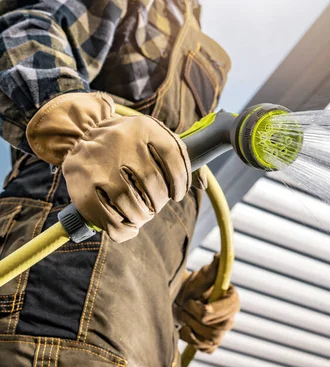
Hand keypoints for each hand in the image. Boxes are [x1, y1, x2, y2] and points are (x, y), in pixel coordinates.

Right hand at [26, 92, 190, 241]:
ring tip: (142, 214)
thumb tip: (203, 184)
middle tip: (155, 204)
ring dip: (143, 216)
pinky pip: (109, 220)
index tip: (178, 193)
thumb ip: (180, 160)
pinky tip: (129, 227)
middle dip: (159, 201)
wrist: (80, 135)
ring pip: (132, 204)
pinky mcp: (81, 186)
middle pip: (153, 184)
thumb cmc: (129, 145)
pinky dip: (123, 230)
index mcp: (143, 127)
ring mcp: (98, 164)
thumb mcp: (154, 139)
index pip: (174, 157)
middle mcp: (120, 141)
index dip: (182, 181)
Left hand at [174, 255, 239, 352]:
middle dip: (195, 317)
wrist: (180, 300)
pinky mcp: (211, 344)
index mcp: (233, 300)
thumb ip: (212, 269)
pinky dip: (190, 339)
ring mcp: (221, 333)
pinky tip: (184, 327)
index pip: (229, 310)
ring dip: (190, 326)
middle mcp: (230, 318)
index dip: (214, 310)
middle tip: (183, 305)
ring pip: (209, 339)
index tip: (198, 307)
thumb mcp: (201, 277)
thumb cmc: (193, 286)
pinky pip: (203, 348)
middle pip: (218, 327)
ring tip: (181, 314)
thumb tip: (219, 256)